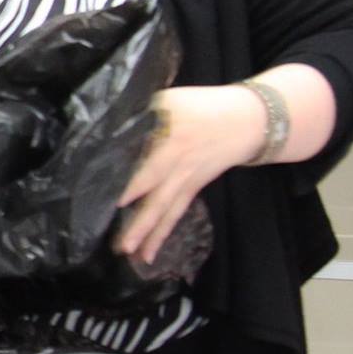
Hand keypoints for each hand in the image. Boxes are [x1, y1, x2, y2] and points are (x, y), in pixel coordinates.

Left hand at [115, 85, 261, 265]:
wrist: (247, 120)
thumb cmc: (201, 106)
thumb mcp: (168, 99)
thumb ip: (139, 112)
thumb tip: (106, 125)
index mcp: (170, 137)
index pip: (143, 159)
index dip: (128, 178)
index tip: (105, 194)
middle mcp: (176, 163)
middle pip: (152, 191)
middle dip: (135, 215)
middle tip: (116, 239)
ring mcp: (185, 179)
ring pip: (164, 210)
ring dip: (145, 233)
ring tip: (127, 253)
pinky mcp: (191, 189)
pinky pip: (174, 215)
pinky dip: (161, 234)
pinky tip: (147, 254)